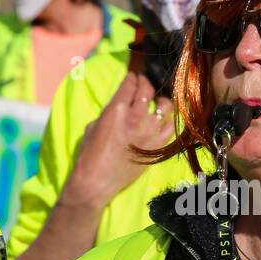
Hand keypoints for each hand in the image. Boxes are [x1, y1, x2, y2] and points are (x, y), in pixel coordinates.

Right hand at [62, 72, 174, 208]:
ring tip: (157, 101)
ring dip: (160, 101)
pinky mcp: (158, 146)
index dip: (132, 78)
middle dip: (144, 82)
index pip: (129, 84)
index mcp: (117, 109)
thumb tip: (120, 106)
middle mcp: (135, 117)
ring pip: (164, 106)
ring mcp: (150, 132)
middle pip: (147, 90)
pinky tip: (164, 119)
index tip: (133, 76)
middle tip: (143, 82)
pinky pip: (171, 126)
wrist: (97, 182)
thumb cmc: (89, 155)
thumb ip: (110, 112)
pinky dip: (168, 120)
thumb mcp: (93, 125)